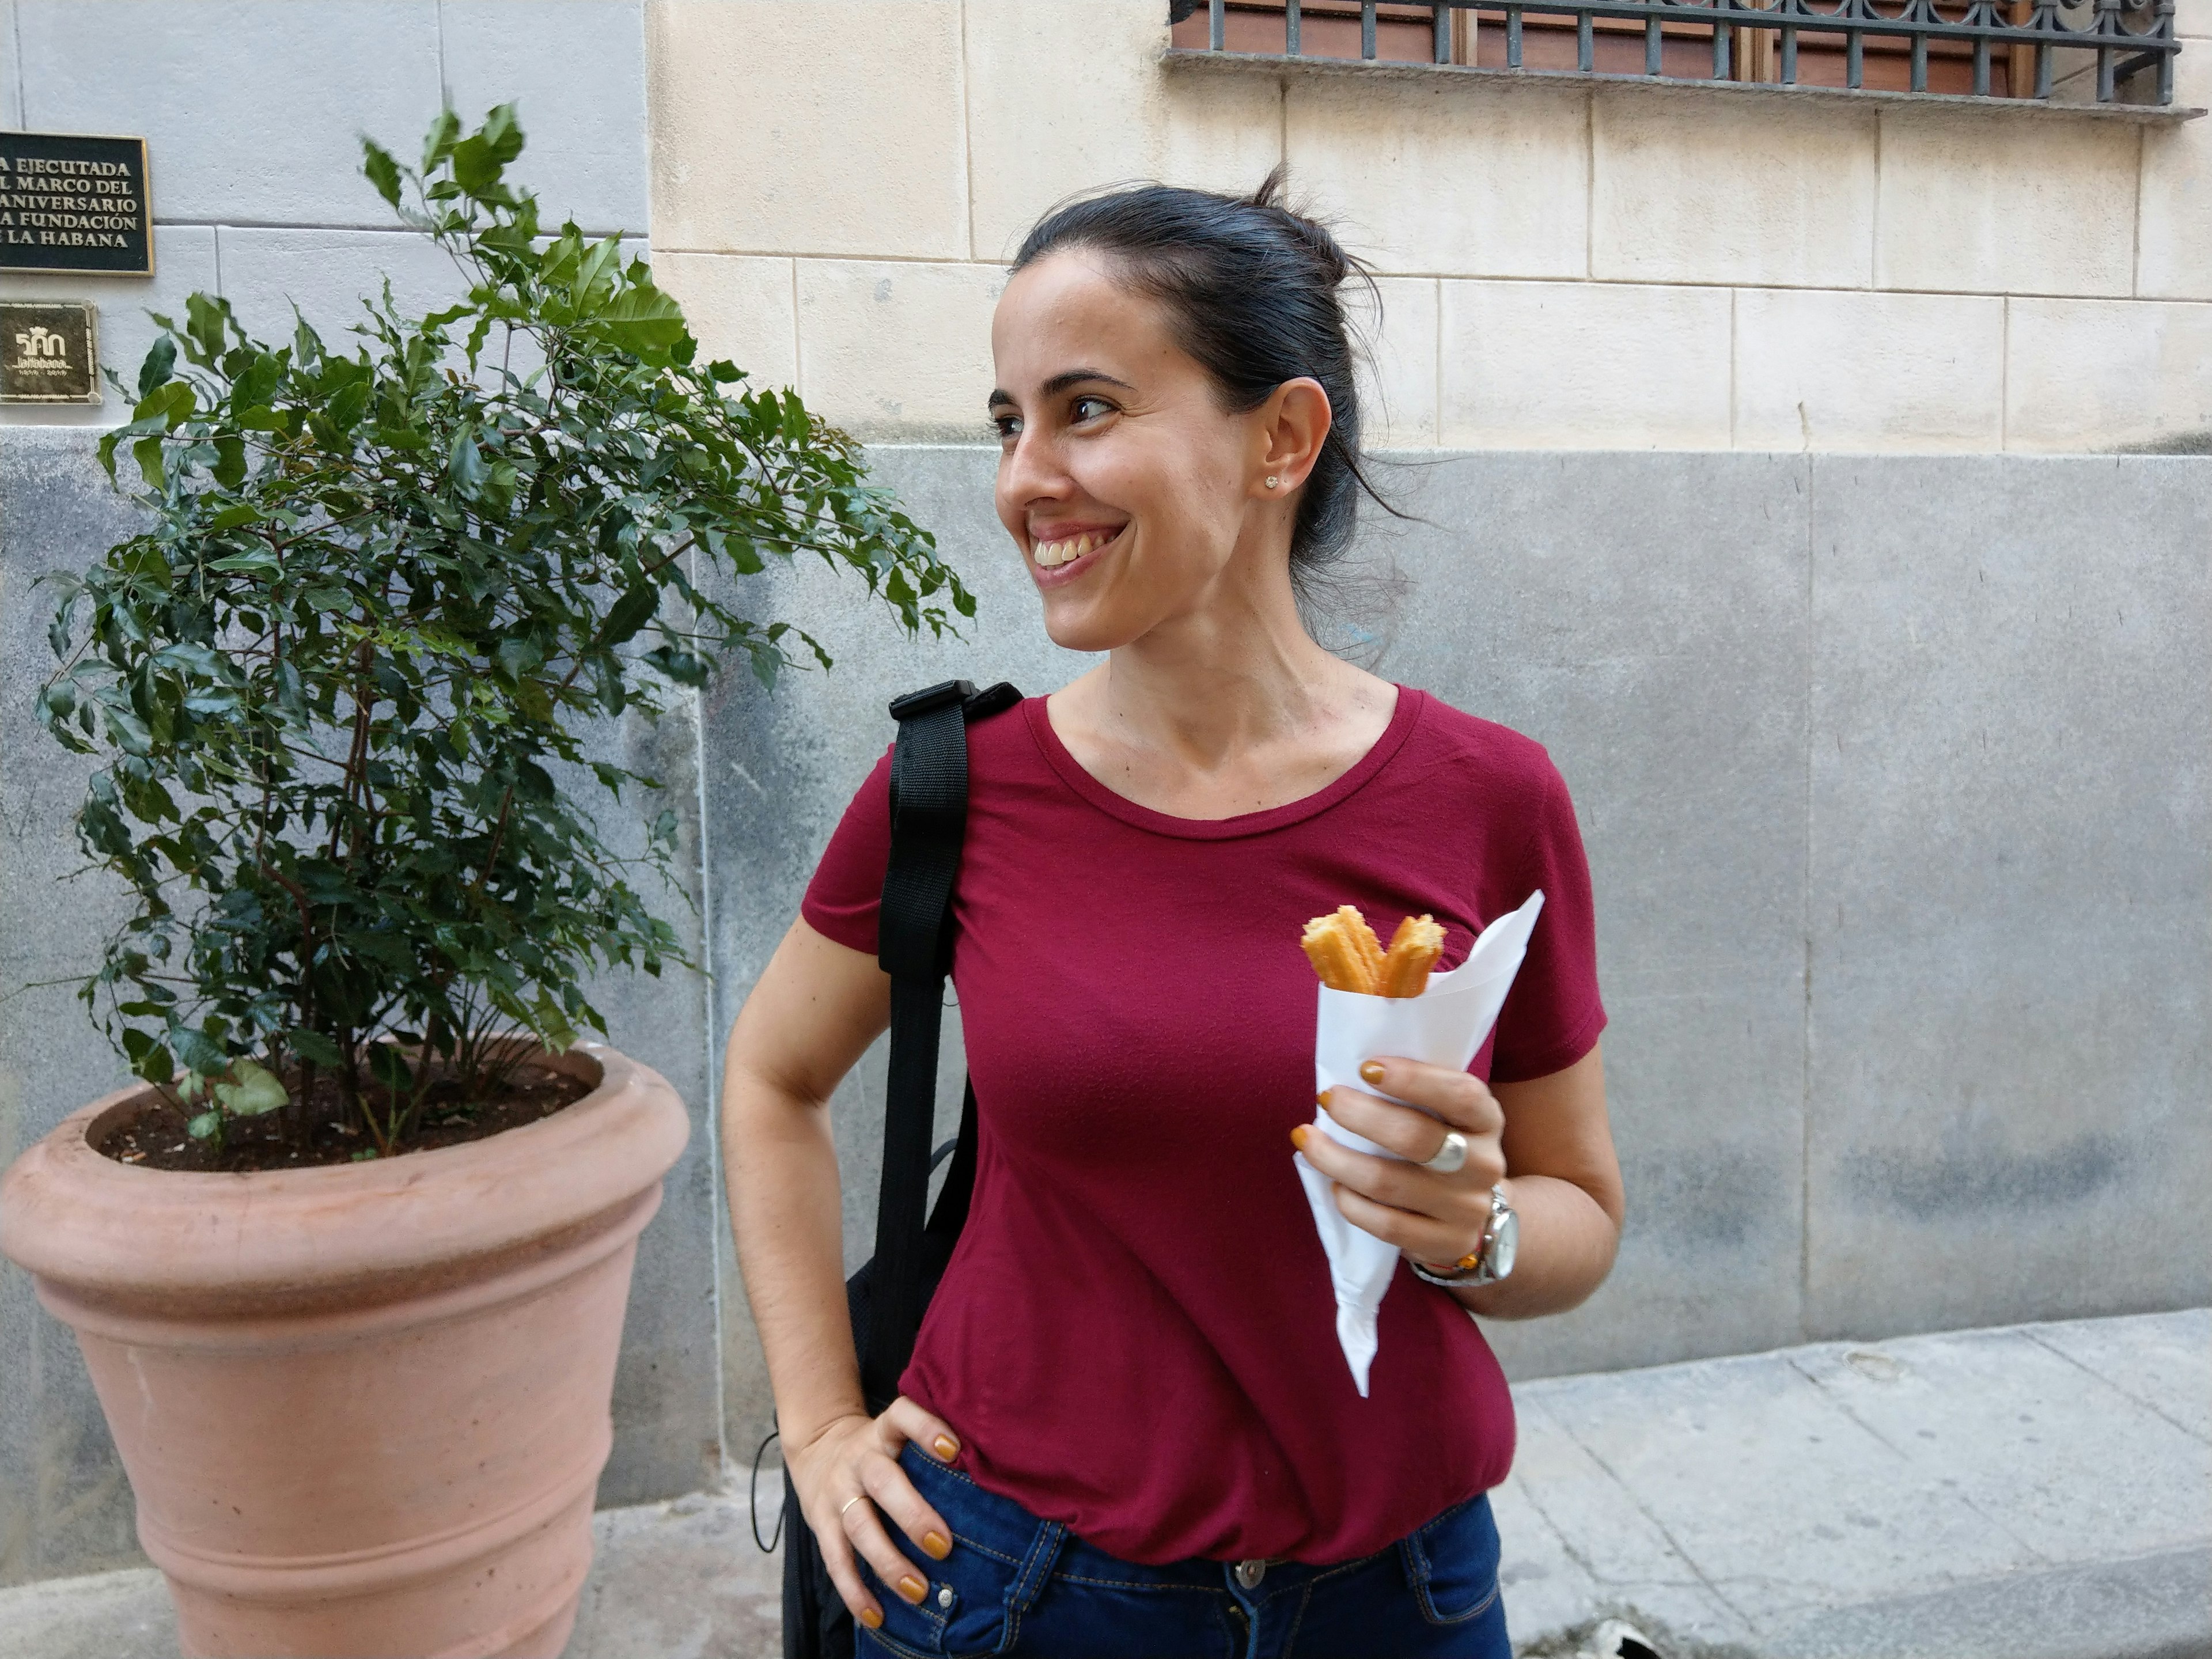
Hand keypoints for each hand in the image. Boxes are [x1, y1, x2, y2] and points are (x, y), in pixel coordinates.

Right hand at [784, 1397, 963, 1630]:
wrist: (817, 1449)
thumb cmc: (881, 1449)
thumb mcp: (899, 1436)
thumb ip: (932, 1452)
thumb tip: (992, 1480)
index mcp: (884, 1432)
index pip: (903, 1416)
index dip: (926, 1429)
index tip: (954, 1449)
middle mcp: (859, 1459)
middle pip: (883, 1482)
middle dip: (913, 1515)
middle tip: (944, 1546)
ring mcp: (838, 1493)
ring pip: (859, 1526)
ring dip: (888, 1561)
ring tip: (917, 1590)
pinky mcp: (823, 1525)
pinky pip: (836, 1560)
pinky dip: (855, 1591)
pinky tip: (876, 1614)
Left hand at [1295, 1056, 1506, 1270]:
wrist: (1474, 1213)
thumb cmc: (1444, 1147)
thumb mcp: (1447, 1115)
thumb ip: (1416, 1095)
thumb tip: (1351, 1078)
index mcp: (1486, 1120)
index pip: (1460, 1094)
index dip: (1412, 1079)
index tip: (1366, 1068)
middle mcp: (1483, 1164)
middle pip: (1416, 1138)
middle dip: (1361, 1115)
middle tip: (1326, 1099)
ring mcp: (1466, 1209)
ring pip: (1388, 1182)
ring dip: (1337, 1159)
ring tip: (1307, 1140)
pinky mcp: (1445, 1244)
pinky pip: (1385, 1225)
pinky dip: (1351, 1203)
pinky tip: (1334, 1185)